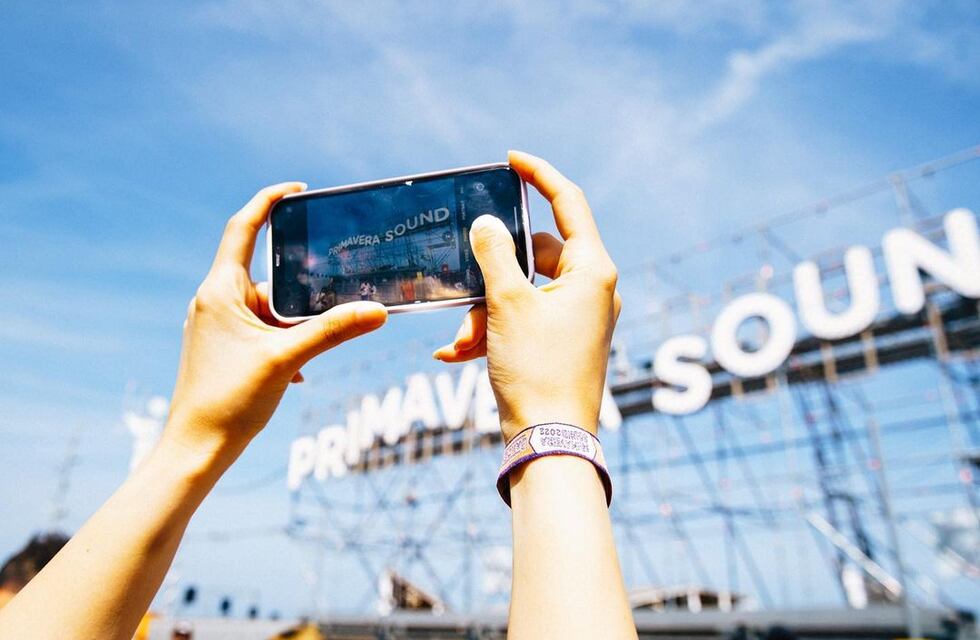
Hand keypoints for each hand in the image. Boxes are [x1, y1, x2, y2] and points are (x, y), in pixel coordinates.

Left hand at [164, 183, 387, 465]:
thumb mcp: (288, 359)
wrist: (195, 450)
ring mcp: (217, 327)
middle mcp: (215, 302)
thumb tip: (378, 312)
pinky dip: (284, 343)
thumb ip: (333, 331)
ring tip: (316, 349)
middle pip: (268, 277)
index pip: (243, 228)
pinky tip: (298, 373)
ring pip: (269, 309)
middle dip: (302, 289)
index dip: (269, 201)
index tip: (298, 190)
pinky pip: (262, 332)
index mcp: (221, 290)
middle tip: (338, 290)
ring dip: (296, 325)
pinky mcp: (222, 349)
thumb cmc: (229, 401)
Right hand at [434, 151, 620, 440]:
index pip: (569, 203)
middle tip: (464, 281)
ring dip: (485, 309)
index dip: (539, 175)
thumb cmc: (536, 369)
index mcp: (592, 270)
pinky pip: (524, 320)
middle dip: (492, 271)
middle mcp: (593, 289)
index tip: (510, 159)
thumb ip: (494, 253)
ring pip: (523, 291)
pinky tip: (458, 352)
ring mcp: (580, 318)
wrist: (549, 440)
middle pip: (535, 254)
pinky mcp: (564, 342)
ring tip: (460, 339)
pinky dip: (494, 329)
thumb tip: (487, 222)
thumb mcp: (507, 303)